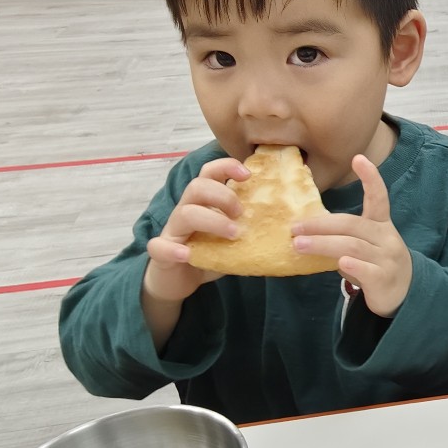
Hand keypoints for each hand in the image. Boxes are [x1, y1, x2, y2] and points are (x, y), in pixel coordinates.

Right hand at [144, 157, 249, 304]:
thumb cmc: (209, 253)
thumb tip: (287, 223)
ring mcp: (173, 231)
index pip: (209, 173)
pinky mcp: (161, 253)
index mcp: (204, 202)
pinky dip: (173, 249)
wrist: (178, 280)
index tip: (248, 174)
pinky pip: (160, 246)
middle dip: (223, 195)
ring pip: (184, 213)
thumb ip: (249, 226)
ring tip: (233, 234)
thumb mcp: (232, 237)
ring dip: (211, 220)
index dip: (226, 166)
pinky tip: (187, 255)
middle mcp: (187, 211)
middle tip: (242, 213)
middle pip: (197, 187)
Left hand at [292, 155, 411, 316]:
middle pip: (352, 225)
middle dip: (321, 225)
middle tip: (295, 228)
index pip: (378, 197)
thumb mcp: (367, 245)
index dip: (370, 177)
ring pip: (352, 246)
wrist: (405, 295)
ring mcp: (387, 259)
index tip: (359, 158)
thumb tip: (306, 231)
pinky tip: (339, 263)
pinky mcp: (384, 279)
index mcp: (382, 225)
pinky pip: (365, 270)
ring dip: (323, 244)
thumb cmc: (377, 264)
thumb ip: (345, 236)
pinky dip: (350, 265)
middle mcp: (386, 238)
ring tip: (299, 246)